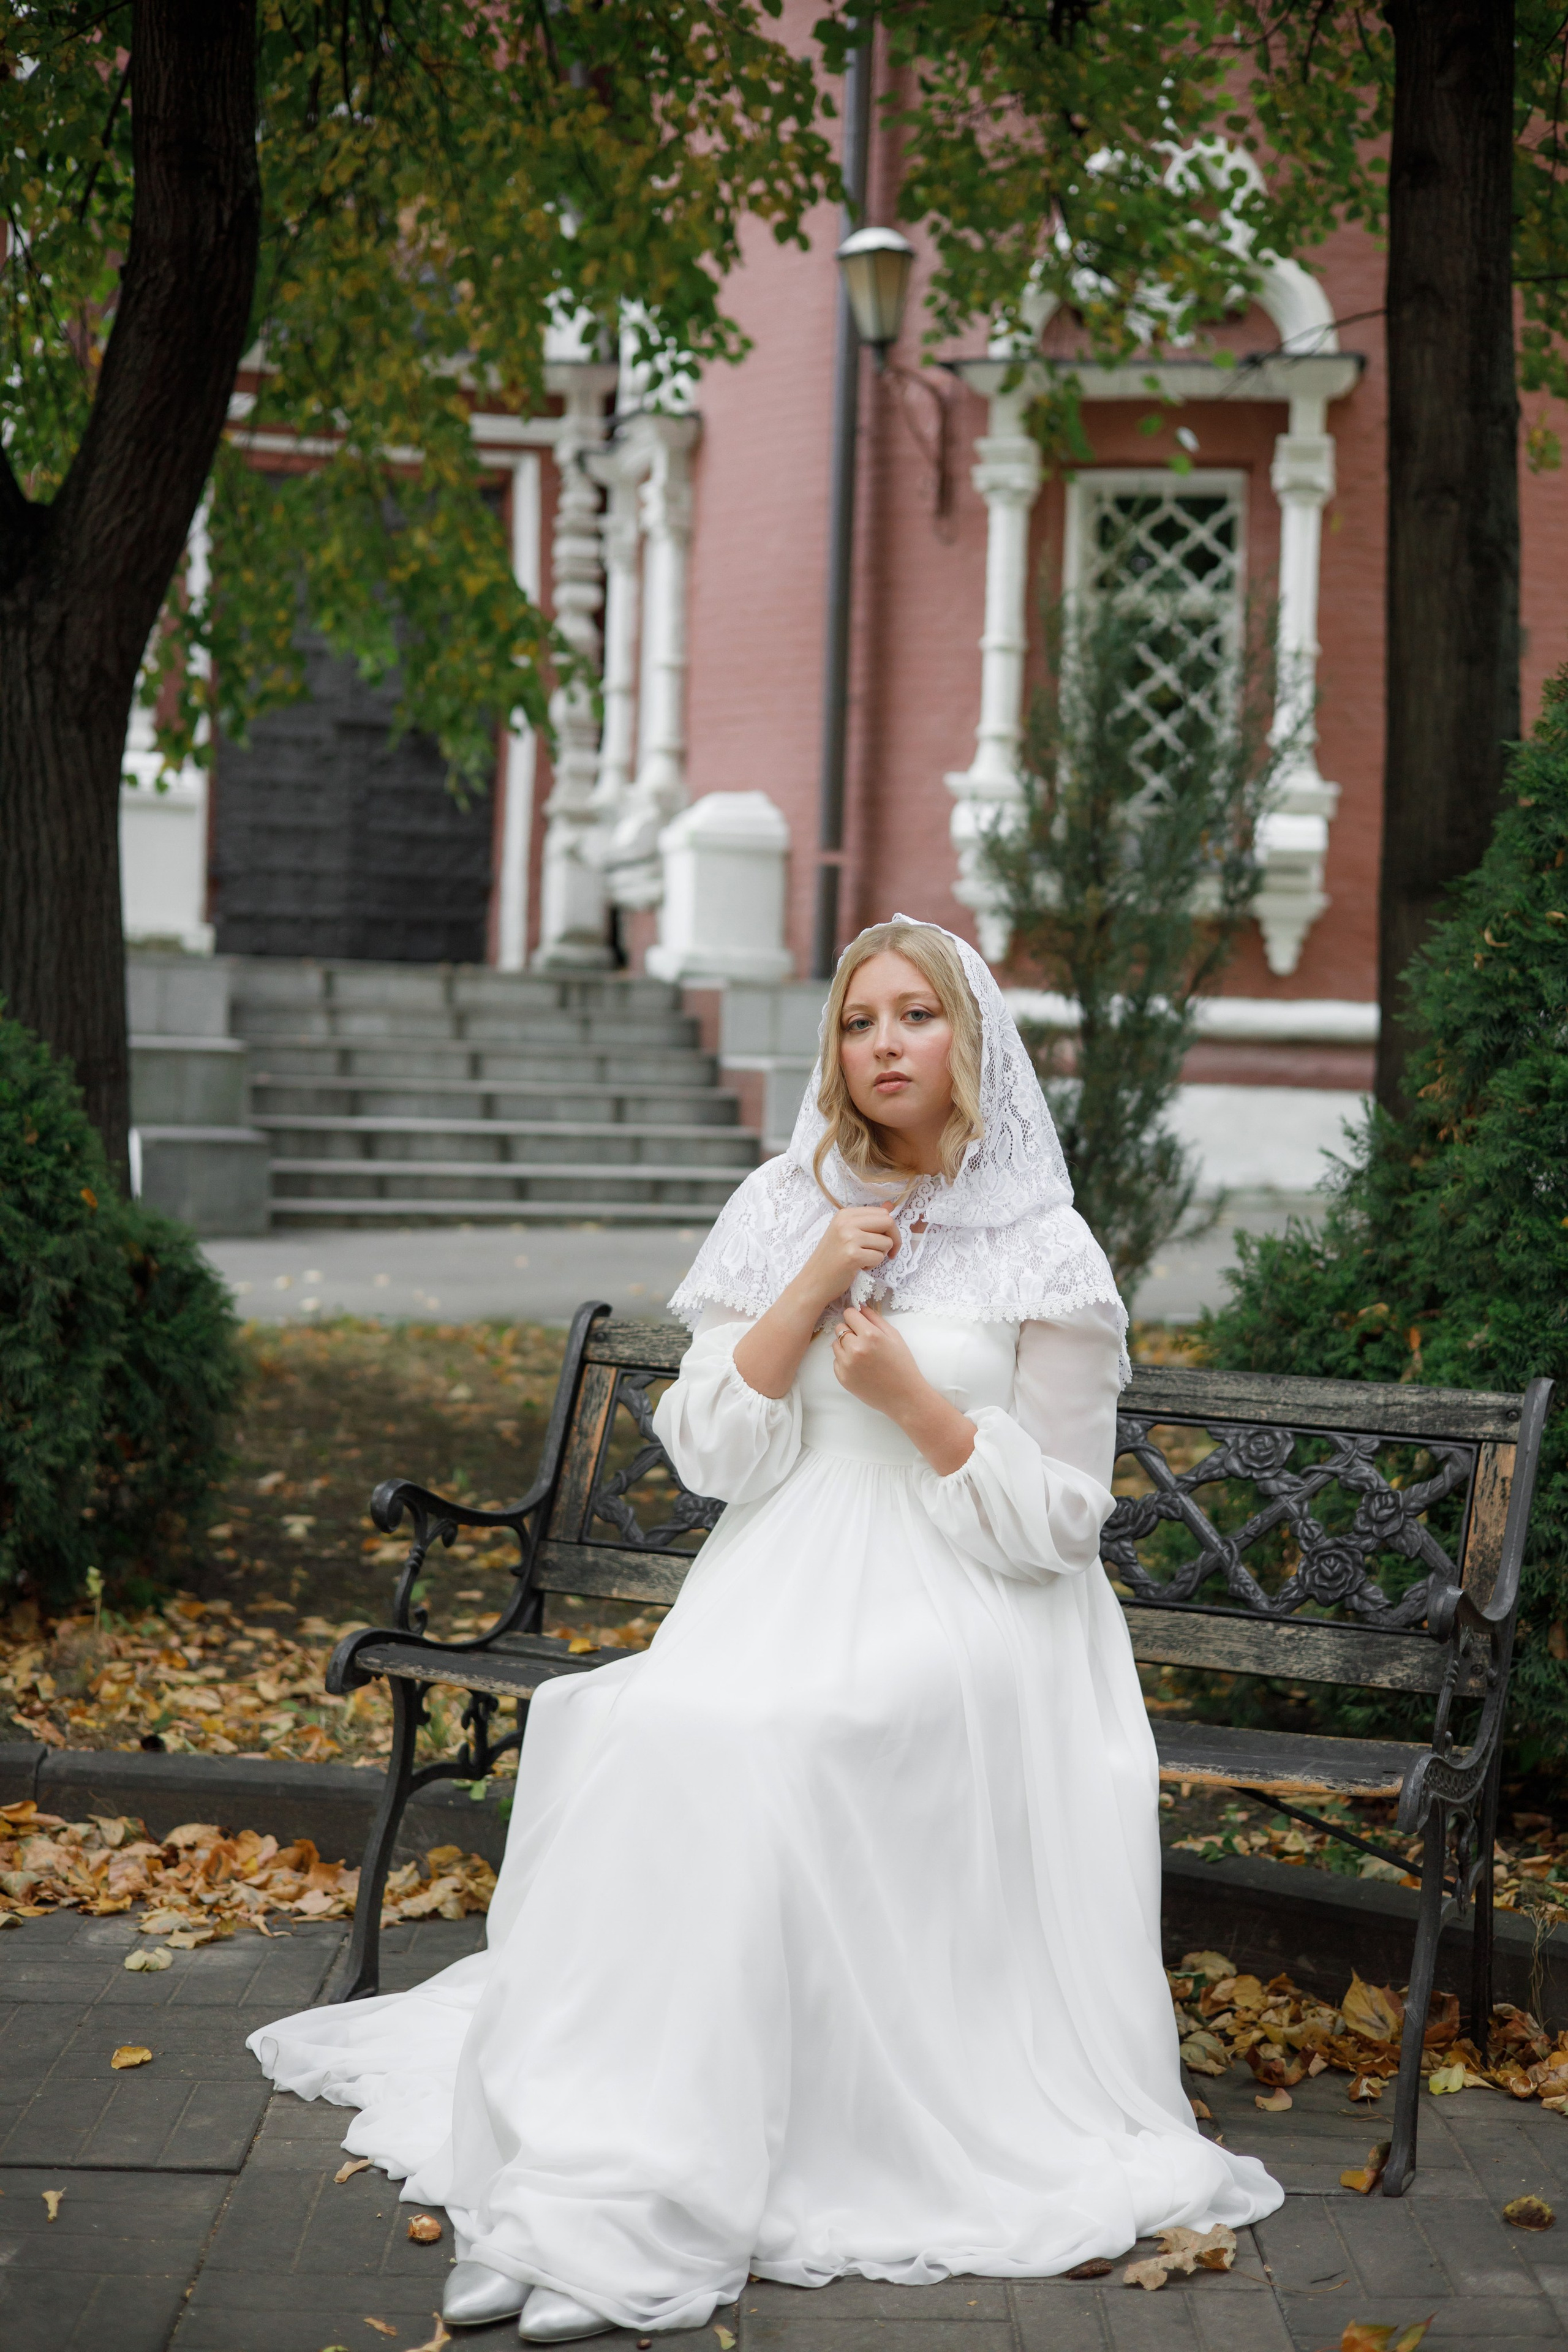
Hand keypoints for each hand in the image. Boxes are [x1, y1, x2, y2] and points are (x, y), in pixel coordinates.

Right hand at [800, 1206, 899, 1312]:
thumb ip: (868, 1220)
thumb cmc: (831, 1258)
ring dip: (880, 1254)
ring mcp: (849, 1238)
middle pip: (888, 1222)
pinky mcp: (852, 1255)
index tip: (885, 1241)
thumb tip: (891, 1205)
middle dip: (894, 1239)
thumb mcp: (846, 1232)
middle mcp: (846, 1222)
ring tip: (863, 1259)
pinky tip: (859, 1266)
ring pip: (886, 1242)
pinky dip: (873, 1265)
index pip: (882, 1212)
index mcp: (845, 1214)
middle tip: (887, 1252)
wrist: (813, 1281)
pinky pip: (879, 1257)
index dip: (889, 1228)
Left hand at [830, 1304, 977, 1473]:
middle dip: (850, 1330)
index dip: (855, 1317)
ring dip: (845, 1345)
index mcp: (870, 1335)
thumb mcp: (894, 1337)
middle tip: (864, 1340)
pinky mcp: (842, 1378)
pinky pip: (836, 1361)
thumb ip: (876, 1318)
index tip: (860, 1322)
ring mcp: (846, 1364)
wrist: (904, 1396)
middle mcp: (855, 1348)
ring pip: (835, 1344)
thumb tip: (860, 1307)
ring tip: (863, 1355)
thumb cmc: (903, 1365)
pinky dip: (845, 1361)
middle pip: (839, 1328)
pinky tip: (860, 1367)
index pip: (848, 1314)